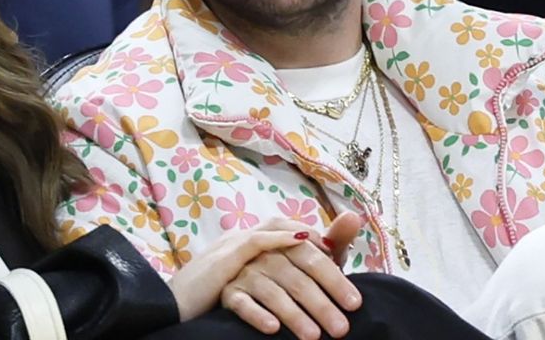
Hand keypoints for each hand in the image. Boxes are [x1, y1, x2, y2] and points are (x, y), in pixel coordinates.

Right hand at [167, 214, 362, 338]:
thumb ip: (319, 244)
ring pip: (271, 285)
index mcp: (270, 230)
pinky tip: (272, 329)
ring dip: (294, 312)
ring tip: (314, 336)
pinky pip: (239, 298)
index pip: (308, 248)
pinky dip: (257, 311)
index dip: (333, 273)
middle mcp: (252, 241)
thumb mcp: (282, 259)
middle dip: (323, 298)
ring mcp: (233, 263)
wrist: (189, 291)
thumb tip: (355, 216)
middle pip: (295, 266)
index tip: (355, 301)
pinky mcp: (217, 285)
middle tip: (343, 327)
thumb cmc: (242, 275)